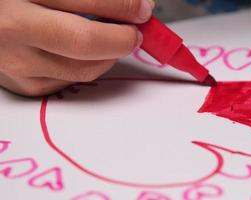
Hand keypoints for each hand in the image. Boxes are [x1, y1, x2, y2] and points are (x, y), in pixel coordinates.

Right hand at [0, 0, 153, 95]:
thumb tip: (130, 5)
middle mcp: (12, 31)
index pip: (85, 1)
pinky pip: (72, 81)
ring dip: (111, 55)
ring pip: (84, 69)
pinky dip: (91, 66)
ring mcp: (17, 63)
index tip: (142, 9)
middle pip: (85, 43)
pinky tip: (89, 53)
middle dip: (122, 38)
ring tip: (115, 39)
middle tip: (136, 32)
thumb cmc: (14, 3)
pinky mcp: (25, 85)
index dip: (123, 6)